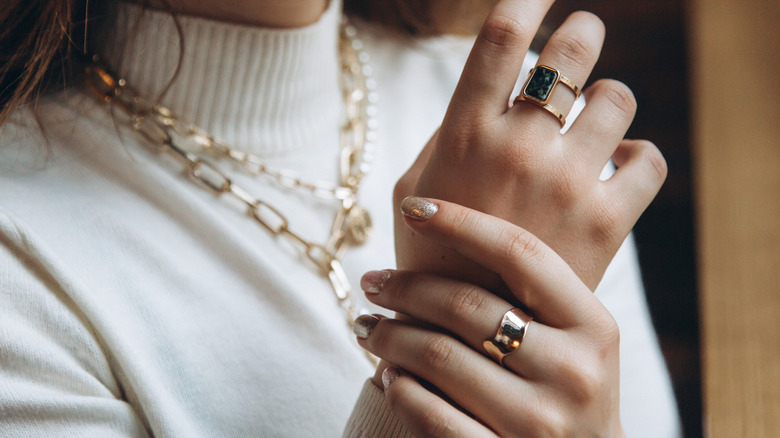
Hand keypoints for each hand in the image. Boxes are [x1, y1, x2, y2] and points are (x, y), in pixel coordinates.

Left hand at [356, 199, 625, 436]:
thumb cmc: (569, 390)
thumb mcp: (577, 339)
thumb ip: (532, 293)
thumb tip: (445, 228)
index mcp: (594, 326)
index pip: (521, 252)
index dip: (461, 222)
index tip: (413, 209)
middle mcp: (574, 372)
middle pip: (466, 304)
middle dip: (405, 287)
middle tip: (373, 282)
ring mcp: (539, 421)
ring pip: (439, 356)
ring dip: (388, 336)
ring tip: (367, 326)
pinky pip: (430, 413)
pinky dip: (399, 387)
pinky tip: (388, 374)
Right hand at [393, 0, 665, 290]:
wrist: (466, 335)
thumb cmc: (431, 255)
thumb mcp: (412, 188)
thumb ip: (447, 134)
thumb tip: (488, 91)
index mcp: (465, 133)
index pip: (500, 35)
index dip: (524, 0)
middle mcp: (519, 148)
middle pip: (572, 51)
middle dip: (582, 34)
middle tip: (582, 40)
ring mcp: (568, 182)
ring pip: (619, 99)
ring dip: (610, 100)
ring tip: (595, 121)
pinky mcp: (608, 220)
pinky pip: (647, 158)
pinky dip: (636, 155)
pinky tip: (615, 165)